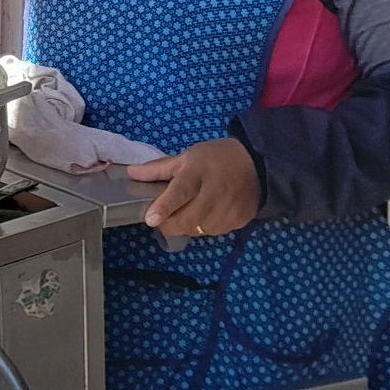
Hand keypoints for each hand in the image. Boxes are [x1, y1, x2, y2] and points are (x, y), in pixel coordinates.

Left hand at [128, 138, 260, 237]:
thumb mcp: (187, 157)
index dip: (164, 207)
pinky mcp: (240, 220)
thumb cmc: (216, 158)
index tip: (150, 219)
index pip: (180, 192)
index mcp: (198, 172)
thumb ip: (159, 169)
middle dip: (170, 224)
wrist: (257, 165)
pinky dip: (205, 228)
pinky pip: (215, 232)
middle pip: (188, 219)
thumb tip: (132, 173)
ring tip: (188, 211)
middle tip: (163, 220)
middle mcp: (215, 192)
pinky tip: (206, 214)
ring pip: (200, 230)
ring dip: (188, 226)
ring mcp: (230, 208)